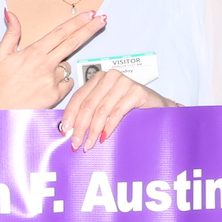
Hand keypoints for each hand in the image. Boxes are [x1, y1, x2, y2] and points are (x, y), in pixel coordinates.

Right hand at [0, 10, 105, 112]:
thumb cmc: (0, 83)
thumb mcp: (2, 54)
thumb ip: (11, 33)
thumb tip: (11, 14)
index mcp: (34, 52)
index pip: (61, 33)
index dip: (77, 22)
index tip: (89, 14)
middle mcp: (45, 64)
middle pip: (73, 42)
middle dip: (89, 29)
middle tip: (102, 19)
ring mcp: (52, 80)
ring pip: (67, 66)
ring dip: (61, 66)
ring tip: (41, 75)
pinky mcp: (56, 95)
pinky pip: (67, 83)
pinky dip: (61, 83)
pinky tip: (46, 86)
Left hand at [60, 67, 175, 150]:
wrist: (157, 107)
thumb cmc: (130, 107)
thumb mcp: (107, 106)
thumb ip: (91, 112)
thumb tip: (70, 129)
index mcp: (98, 78)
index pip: (78, 97)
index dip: (70, 116)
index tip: (65, 131)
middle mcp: (110, 77)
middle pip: (88, 105)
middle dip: (80, 127)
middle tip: (76, 143)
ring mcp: (124, 82)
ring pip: (101, 110)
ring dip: (93, 131)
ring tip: (89, 144)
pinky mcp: (136, 91)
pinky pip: (117, 112)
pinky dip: (109, 127)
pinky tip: (104, 138)